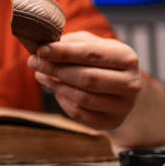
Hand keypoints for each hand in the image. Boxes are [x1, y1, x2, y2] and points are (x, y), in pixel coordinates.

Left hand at [27, 31, 141, 129]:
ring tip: (40, 74)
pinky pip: (80, 114)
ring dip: (56, 86)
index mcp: (127, 58)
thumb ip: (72, 43)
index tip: (41, 49)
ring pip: (82, 98)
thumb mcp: (92, 45)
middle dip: (55, 69)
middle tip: (33, 62)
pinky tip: (56, 90)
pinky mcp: (112, 122)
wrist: (121, 89)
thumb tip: (45, 45)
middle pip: (86, 78)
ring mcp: (123, 106)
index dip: (64, 52)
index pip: (92, 54)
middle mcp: (131, 83)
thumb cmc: (102, 62)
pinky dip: (63, 101)